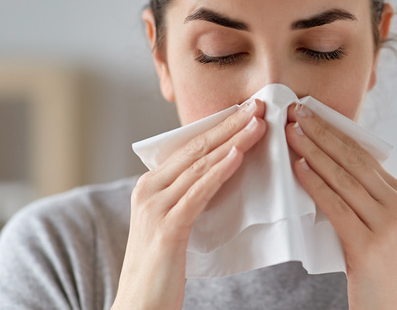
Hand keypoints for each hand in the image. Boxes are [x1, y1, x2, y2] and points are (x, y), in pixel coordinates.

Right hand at [112, 100, 266, 309]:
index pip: (190, 147)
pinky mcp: (167, 228)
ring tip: (257, 125)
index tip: (246, 111)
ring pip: (200, 166)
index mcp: (151, 185)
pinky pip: (198, 193)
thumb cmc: (161, 266)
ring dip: (232, 142)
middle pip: (196, 149)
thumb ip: (189, 196)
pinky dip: (219, 171)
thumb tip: (220, 171)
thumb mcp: (173, 222)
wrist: (139, 306)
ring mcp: (155, 207)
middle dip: (229, 125)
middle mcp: (148, 189)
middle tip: (257, 107)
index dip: (219, 126)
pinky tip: (237, 156)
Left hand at [286, 103, 396, 309]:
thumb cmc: (374, 266)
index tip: (309, 113)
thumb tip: (318, 165)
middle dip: (321, 133)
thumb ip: (356, 195)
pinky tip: (299, 169)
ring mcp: (385, 224)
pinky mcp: (368, 245)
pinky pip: (336, 206)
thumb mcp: (371, 223)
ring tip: (291, 133)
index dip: (333, 131)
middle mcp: (395, 203)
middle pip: (352, 160)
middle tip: (296, 112)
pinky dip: (315, 184)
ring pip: (343, 178)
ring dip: (313, 152)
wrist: (391, 308)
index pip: (361, 153)